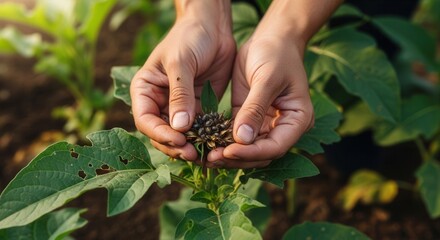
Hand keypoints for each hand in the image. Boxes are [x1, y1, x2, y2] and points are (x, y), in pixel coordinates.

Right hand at [130, 1, 234, 161]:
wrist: (213, 26)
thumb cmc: (190, 37)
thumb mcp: (181, 63)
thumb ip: (180, 95)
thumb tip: (179, 128)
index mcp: (145, 90)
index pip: (145, 120)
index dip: (159, 134)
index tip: (178, 140)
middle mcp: (159, 102)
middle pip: (161, 133)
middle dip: (174, 145)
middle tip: (192, 154)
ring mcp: (179, 107)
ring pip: (180, 135)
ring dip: (190, 146)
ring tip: (204, 154)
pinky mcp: (198, 108)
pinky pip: (199, 129)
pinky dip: (205, 139)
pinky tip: (214, 145)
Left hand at [207, 33, 313, 167]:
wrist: (272, 38)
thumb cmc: (276, 54)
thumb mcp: (266, 79)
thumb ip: (255, 109)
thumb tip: (241, 139)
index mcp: (298, 120)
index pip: (276, 146)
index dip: (252, 152)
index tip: (228, 150)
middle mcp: (283, 127)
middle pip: (261, 153)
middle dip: (237, 157)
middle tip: (210, 158)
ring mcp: (266, 125)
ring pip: (247, 148)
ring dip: (227, 153)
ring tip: (204, 155)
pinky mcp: (249, 118)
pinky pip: (236, 136)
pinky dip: (222, 141)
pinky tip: (204, 142)